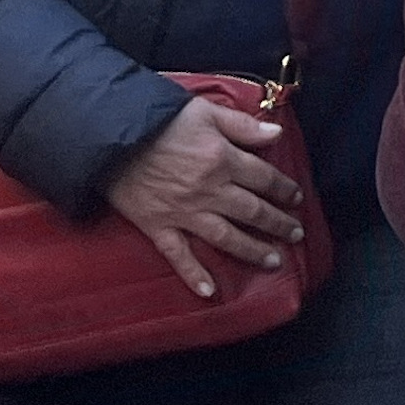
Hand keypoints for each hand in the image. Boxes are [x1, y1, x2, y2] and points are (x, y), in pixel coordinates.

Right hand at [100, 96, 305, 298]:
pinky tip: (210, 292)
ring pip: (226, 236)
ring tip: (274, 261)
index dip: (284, 189)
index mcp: (222, 160)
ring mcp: (184, 212)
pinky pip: (178, 255)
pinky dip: (194, 274)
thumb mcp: (205, 112)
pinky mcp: (158, 225)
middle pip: (252, 211)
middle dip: (278, 224)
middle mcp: (209, 190)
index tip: (296, 198)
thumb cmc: (159, 120)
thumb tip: (277, 134)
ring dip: (252, 250)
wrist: (108, 136)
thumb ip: (243, 125)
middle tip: (296, 234)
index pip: (264, 179)